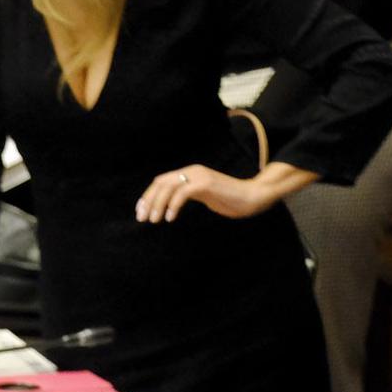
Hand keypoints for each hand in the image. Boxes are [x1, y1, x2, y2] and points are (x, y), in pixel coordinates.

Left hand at [134, 165, 275, 222]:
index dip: (148, 196)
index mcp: (189, 173)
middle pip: (161, 183)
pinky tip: (170, 218)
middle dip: (148, 201)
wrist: (250, 197)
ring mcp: (199, 176)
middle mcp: (192, 171)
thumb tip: (167, 207)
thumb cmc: (227, 199)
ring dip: (158, 204)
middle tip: (143, 218)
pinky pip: (183, 193)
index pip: (161, 181)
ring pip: (169, 187)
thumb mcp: (202, 196)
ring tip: (154, 220)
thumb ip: (186, 196)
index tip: (140, 211)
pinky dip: (173, 205)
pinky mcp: (206, 184)